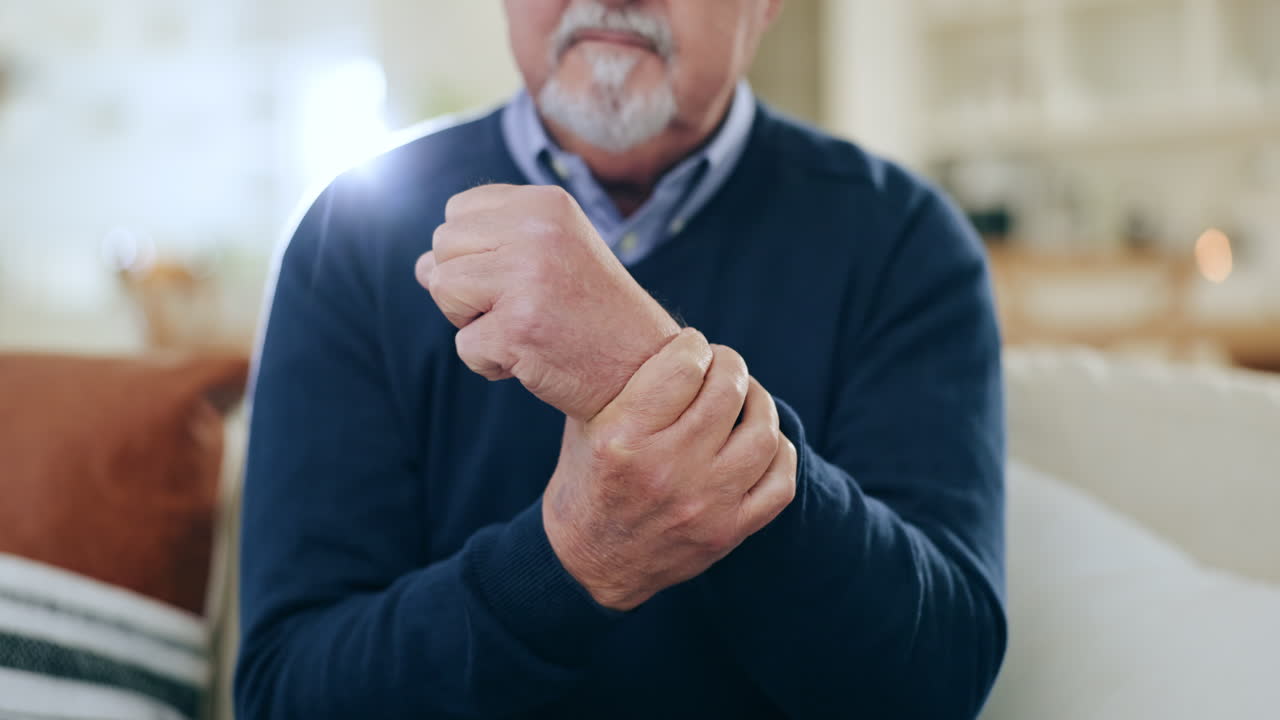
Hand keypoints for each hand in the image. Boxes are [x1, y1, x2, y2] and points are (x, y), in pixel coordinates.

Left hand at [416, 184, 680, 419]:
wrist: (644, 371)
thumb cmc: (592, 313)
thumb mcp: (548, 257)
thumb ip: (487, 249)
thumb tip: (420, 267)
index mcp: (545, 203)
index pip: (458, 211)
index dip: (475, 252)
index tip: (520, 276)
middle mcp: (536, 231)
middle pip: (442, 247)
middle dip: (467, 286)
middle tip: (524, 307)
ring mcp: (526, 278)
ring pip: (442, 289)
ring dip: (473, 322)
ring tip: (525, 328)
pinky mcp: (517, 329)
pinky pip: (464, 346)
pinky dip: (490, 363)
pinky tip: (533, 358)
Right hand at [542, 328, 797, 610]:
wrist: (587, 565)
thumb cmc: (587, 480)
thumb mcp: (587, 425)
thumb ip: (625, 382)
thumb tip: (672, 332)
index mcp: (623, 439)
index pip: (684, 366)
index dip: (694, 345)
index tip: (692, 346)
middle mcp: (666, 471)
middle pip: (728, 392)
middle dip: (730, 366)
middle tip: (722, 366)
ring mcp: (702, 505)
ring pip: (762, 433)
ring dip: (760, 404)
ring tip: (745, 398)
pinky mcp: (726, 533)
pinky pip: (780, 482)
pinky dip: (779, 453)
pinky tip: (761, 441)